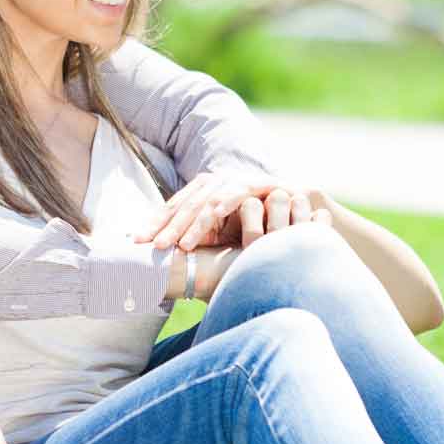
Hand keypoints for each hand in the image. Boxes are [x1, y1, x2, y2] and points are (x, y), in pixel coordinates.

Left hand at [137, 174, 326, 250]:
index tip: (136, 243)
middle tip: (152, 247)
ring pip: (207, 199)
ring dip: (192, 222)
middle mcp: (219, 182)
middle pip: (186, 201)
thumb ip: (203, 242)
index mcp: (206, 193)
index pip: (174, 206)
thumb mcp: (227, 238)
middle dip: (167, 225)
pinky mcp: (260, 182)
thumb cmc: (263, 230)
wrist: (306, 214)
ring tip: (179, 246)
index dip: (155, 222)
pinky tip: (209, 220)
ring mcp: (238, 180)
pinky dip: (221, 206)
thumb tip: (169, 263)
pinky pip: (236, 193)